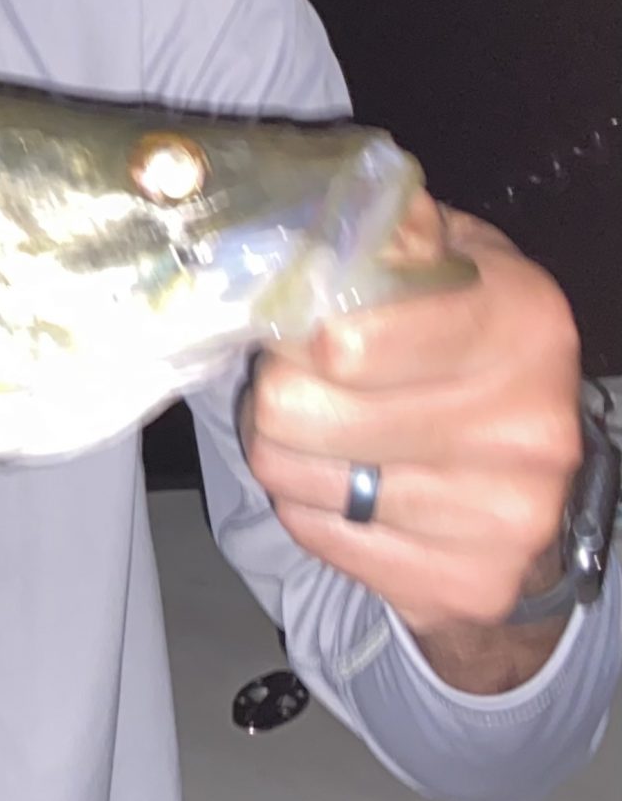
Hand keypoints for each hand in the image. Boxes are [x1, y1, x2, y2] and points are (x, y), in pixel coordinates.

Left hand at [241, 193, 582, 658]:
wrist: (523, 484)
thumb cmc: (463, 348)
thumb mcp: (447, 264)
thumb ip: (383, 231)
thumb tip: (297, 218)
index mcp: (521, 323)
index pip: (342, 336)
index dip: (293, 328)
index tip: (297, 326)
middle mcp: (527, 423)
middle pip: (291, 407)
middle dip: (274, 387)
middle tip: (298, 380)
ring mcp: (505, 515)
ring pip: (288, 472)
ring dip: (283, 448)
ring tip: (323, 430)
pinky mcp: (469, 582)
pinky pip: (312, 534)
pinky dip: (309, 507)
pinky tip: (350, 486)